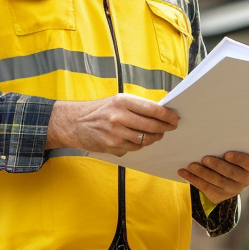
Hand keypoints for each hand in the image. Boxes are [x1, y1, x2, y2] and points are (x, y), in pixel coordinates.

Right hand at [48, 94, 177, 155]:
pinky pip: (134, 148)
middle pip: (152, 126)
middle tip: (170, 127)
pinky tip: (137, 139)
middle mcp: (119, 116)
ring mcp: (116, 133)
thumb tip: (161, 113)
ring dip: (154, 138)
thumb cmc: (98, 111)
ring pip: (145, 139)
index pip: (153, 109)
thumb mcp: (117, 101)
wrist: (74, 123)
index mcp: (122, 101)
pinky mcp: (113, 146)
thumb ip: (137, 106)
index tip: (174, 118)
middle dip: (164, 128)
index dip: (167, 115)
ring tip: (155, 134)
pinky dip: (139, 145)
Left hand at [178, 152, 248, 202]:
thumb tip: (209, 139)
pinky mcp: (218, 196)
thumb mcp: (232, 155)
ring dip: (202, 173)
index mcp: (248, 167)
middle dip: (217, 166)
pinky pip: (205, 188)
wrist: (227, 179)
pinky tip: (184, 172)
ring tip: (191, 166)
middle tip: (205, 159)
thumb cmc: (228, 160)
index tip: (227, 154)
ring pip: (216, 181)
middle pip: (230, 173)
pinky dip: (193, 179)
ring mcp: (231, 190)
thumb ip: (226, 149)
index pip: (247, 163)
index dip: (238, 159)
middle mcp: (243, 180)